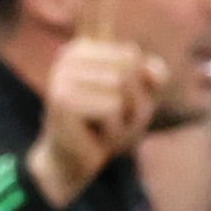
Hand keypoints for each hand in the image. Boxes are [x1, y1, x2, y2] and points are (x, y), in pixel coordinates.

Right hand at [26, 34, 170, 206]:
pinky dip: (112, 128)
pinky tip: (93, 137)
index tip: (114, 102)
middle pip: (127, 67)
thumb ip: (148, 71)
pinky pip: (112, 107)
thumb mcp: (137, 94)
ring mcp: (61, 77)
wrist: (73, 161)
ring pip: (121, 85)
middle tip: (110, 119)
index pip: (132, 56)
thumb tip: (145, 69)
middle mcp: (68, 58)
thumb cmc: (106, 125)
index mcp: (81, 49)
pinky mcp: (61, 100)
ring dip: (123, 115)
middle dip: (131, 99)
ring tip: (103, 127)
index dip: (138, 84)